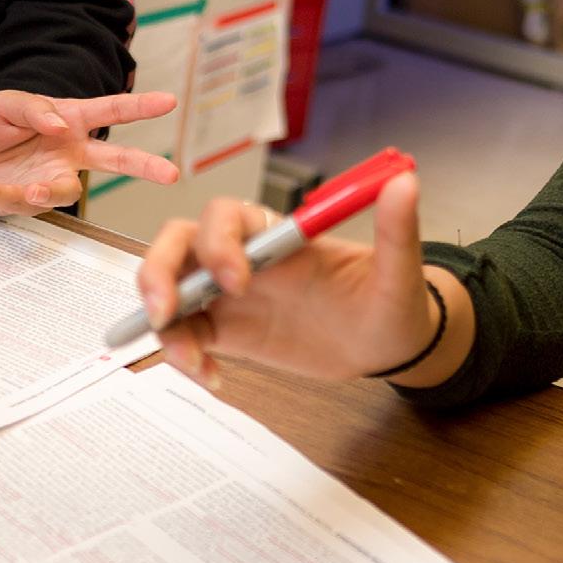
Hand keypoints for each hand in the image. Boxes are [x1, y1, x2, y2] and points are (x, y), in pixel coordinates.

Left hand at [0, 89, 179, 215]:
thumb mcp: (5, 103)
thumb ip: (35, 110)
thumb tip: (62, 127)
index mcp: (70, 119)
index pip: (111, 111)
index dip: (141, 106)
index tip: (169, 101)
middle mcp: (69, 152)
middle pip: (115, 159)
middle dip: (145, 165)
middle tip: (171, 174)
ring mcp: (51, 178)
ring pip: (66, 193)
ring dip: (50, 192)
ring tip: (32, 191)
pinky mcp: (27, 200)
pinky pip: (17, 202)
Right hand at [137, 170, 437, 387]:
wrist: (388, 345)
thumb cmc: (392, 300)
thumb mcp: (400, 271)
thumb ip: (396, 231)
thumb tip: (404, 184)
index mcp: (279, 236)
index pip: (227, 216)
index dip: (218, 243)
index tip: (237, 282)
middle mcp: (247, 258)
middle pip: (179, 244)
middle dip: (158, 271)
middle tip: (165, 311)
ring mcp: (232, 295)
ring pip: (171, 290)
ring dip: (163, 321)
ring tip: (189, 359)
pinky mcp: (230, 331)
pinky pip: (187, 335)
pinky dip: (184, 355)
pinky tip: (212, 378)